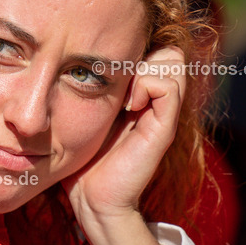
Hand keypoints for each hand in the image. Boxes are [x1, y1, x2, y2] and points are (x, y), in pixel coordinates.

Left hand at [63, 46, 185, 244]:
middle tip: (116, 79)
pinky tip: (128, 105)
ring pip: (172, 59)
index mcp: (141, 93)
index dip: (133, 48)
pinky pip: (168, 85)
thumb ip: (88, 88)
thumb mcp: (82, 114)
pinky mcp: (164, 127)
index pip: (154, 46)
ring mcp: (163, 112)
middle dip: (141, 53)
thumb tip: (72, 56)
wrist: (91, 198)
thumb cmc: (81, 158)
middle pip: (168, 48)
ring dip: (144, 68)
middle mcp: (157, 99)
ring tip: (123, 95)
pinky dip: (148, 85)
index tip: (103, 71)